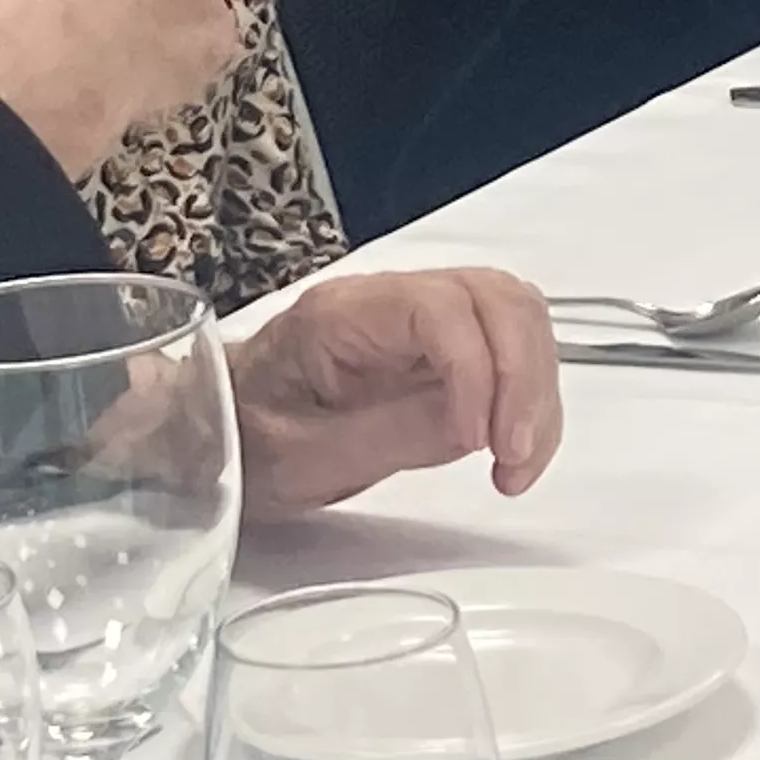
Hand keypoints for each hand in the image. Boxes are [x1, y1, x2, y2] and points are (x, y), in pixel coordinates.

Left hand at [229, 269, 561, 514]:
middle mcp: (392, 300)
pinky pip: (512, 350)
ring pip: (517, 316)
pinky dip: (529, 399)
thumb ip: (390, 434)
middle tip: (513, 456)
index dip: (475, 370)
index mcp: (343, 315)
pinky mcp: (444, 349)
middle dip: (523, 377)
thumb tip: (474, 424)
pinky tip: (512, 451)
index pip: (439, 309)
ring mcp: (422, 319)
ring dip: (536, 389)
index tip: (477, 442)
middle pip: (496, 297)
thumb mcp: (304, 456)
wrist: (223, 433)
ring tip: (516, 462)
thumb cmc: (250, 441)